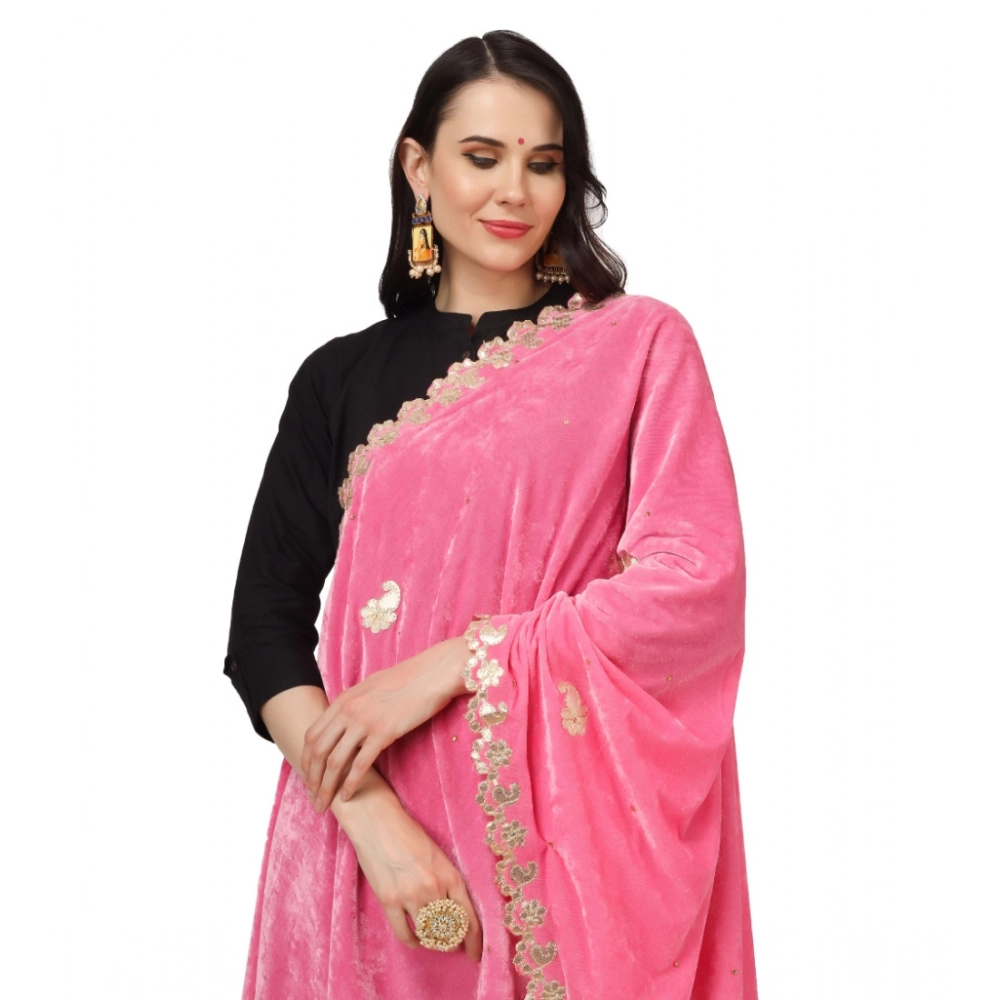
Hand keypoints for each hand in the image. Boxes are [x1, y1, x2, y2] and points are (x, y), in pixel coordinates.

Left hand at [302, 636, 468, 809]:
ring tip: (325, 804)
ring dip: (326, 787)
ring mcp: (364, 721)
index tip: (308, 777)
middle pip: (318, 751)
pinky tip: (347, 796)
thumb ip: (356, 704)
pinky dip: (350, 784)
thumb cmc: (408, 679)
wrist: (433, 673)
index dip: (306, 759)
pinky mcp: (383, 732)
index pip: (312, 734)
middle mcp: (348, 710)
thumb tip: (348, 720)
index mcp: (344, 699)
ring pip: (334, 761)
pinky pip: (360, 764)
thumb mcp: (372, 687)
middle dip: (312, 778)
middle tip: (312, 798)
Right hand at [341, 777, 482, 961]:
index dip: (474, 941)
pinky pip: (405, 934)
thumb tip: (453, 910)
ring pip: (429, 935)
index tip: (474, 953)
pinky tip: (417, 940)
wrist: (378, 821)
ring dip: (434, 942)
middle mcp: (434, 887)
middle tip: (453, 945)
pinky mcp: (389, 901)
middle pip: (450, 931)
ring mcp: (410, 895)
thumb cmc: (408, 833)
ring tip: (434, 940)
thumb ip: (447, 880)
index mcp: (450, 874)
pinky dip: (413, 942)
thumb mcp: (438, 854)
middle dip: (453, 942)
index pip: (468, 918)